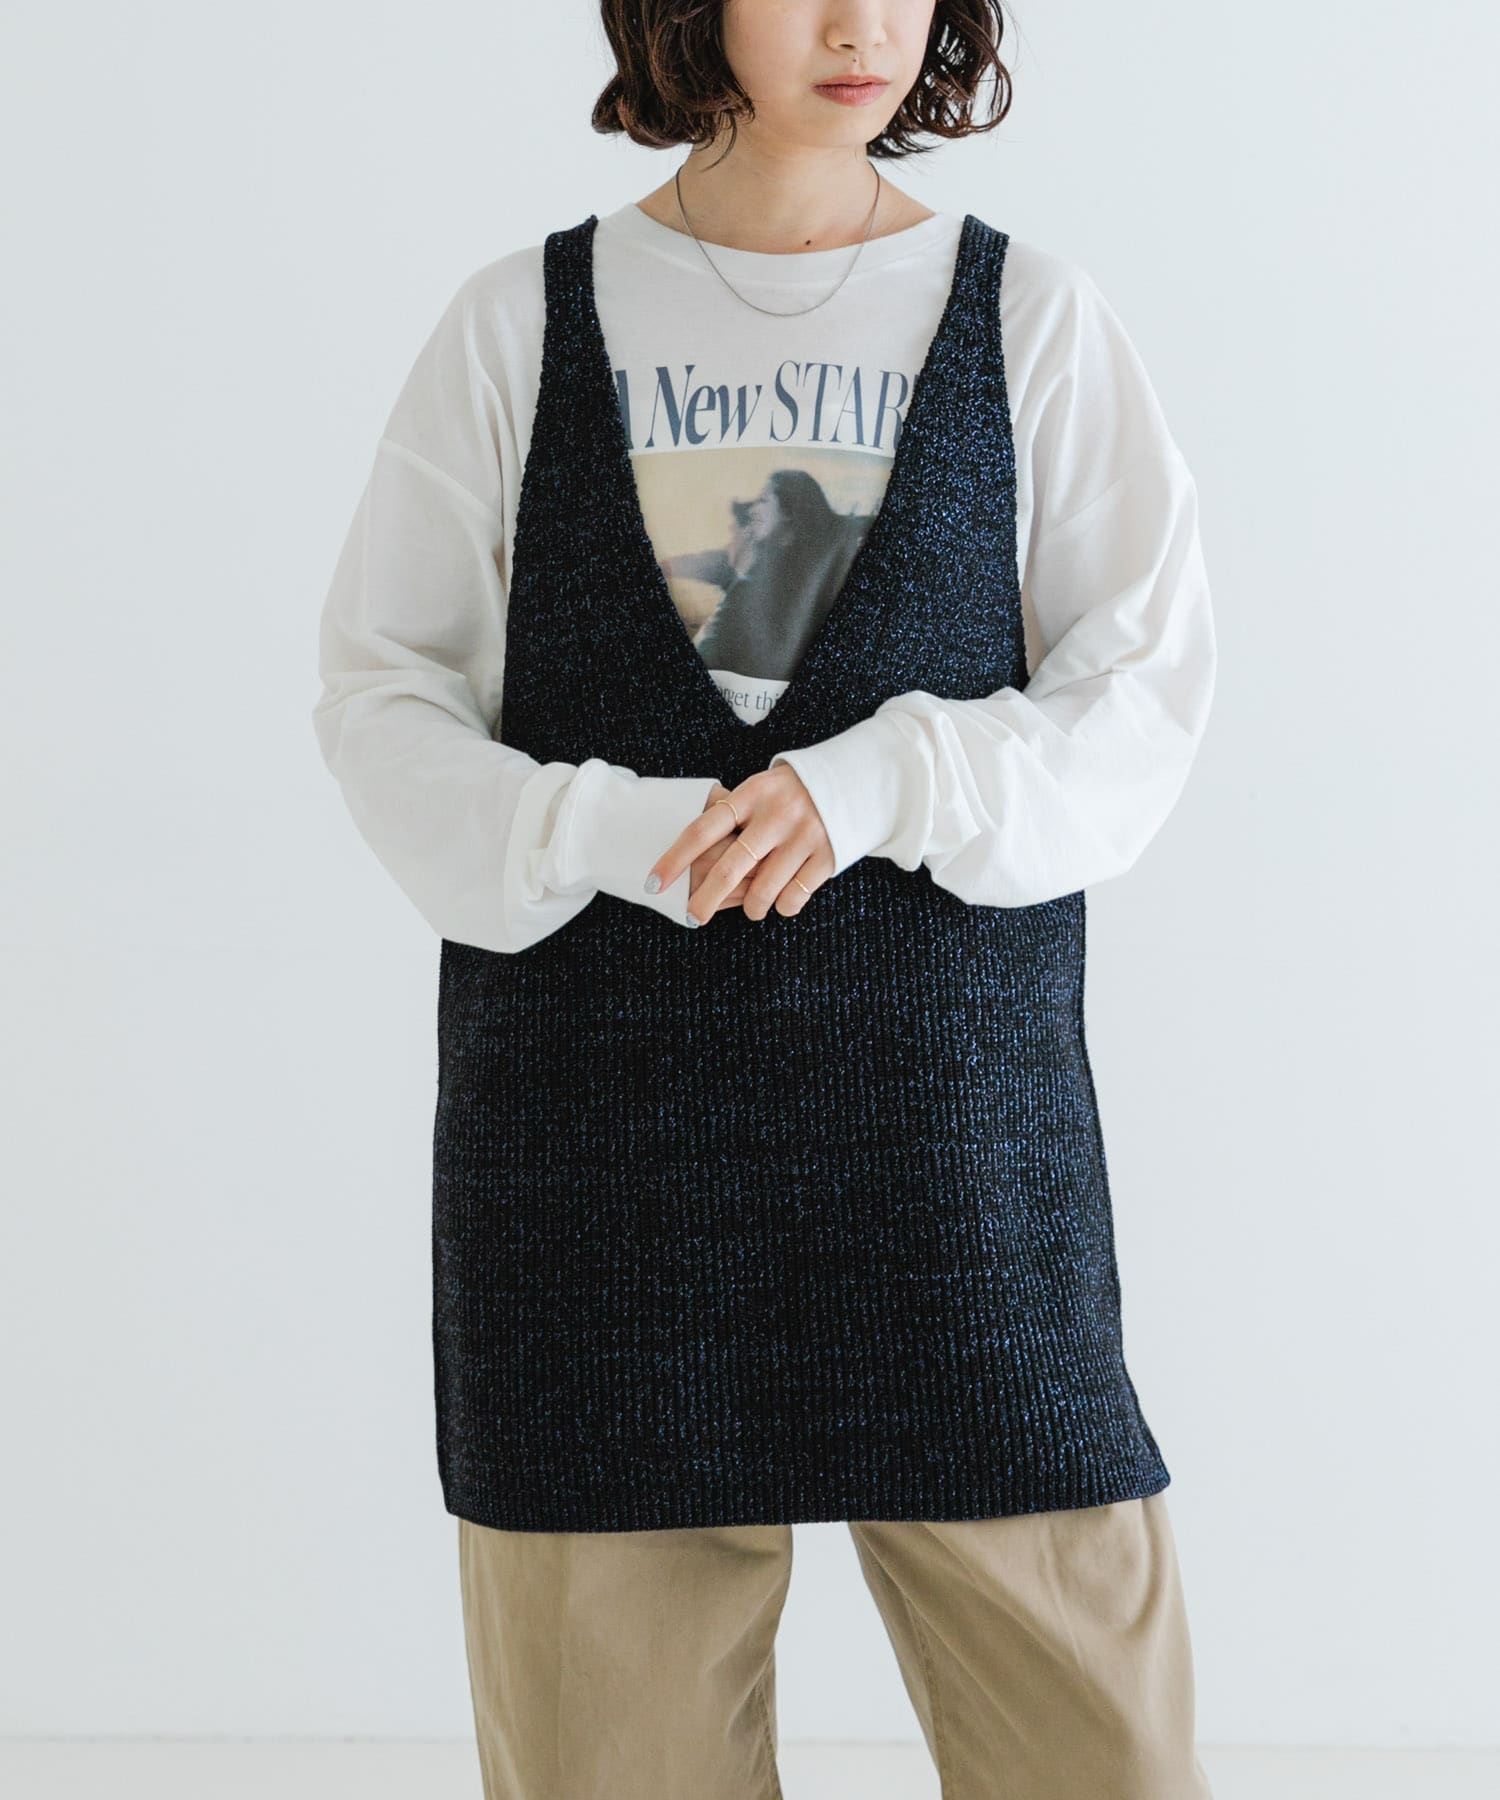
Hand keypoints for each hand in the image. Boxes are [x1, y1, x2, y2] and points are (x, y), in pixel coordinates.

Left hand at [650, 769, 834, 925]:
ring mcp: (802, 838)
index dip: (674, 859)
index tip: (652, 883)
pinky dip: (783, 906)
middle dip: (705, 900)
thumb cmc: (790, 792)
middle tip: (692, 916)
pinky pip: (793, 899)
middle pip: (729, 869)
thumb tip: (687, 851)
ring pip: (762, 892)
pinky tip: (783, 898)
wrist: (853, 781)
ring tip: (752, 908)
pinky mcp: (826, 857)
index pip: (702, 830)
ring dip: (752, 908)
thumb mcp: (759, 789)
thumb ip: (730, 813)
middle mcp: (775, 816)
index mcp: (751, 795)